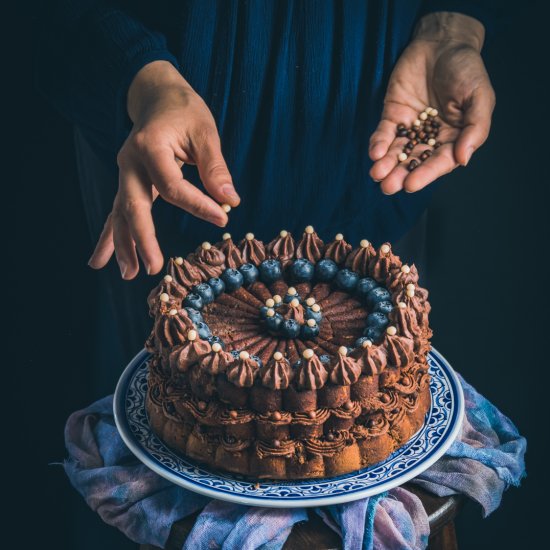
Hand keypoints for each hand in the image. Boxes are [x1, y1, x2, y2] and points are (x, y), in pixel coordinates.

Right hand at [88, 61, 239, 278]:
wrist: (156, 97)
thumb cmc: (184, 112)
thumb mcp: (205, 131)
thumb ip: (215, 166)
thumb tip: (230, 200)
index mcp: (149, 146)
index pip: (172, 186)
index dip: (197, 205)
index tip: (223, 218)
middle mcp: (130, 163)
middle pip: (133, 205)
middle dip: (143, 239)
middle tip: (153, 267)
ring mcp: (125, 174)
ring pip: (120, 214)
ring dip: (123, 245)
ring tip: (129, 274)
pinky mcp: (127, 183)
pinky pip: (116, 213)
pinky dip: (110, 238)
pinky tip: (100, 262)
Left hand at [369, 12, 494, 193]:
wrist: (443, 43)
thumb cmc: (467, 70)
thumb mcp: (480, 96)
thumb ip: (475, 128)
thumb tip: (463, 160)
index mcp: (454, 139)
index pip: (439, 162)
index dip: (425, 174)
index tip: (411, 185)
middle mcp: (431, 138)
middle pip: (414, 162)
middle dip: (400, 175)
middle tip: (387, 187)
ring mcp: (411, 128)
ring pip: (397, 152)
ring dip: (386, 165)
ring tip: (377, 174)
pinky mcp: (393, 116)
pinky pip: (384, 133)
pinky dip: (378, 143)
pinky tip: (374, 153)